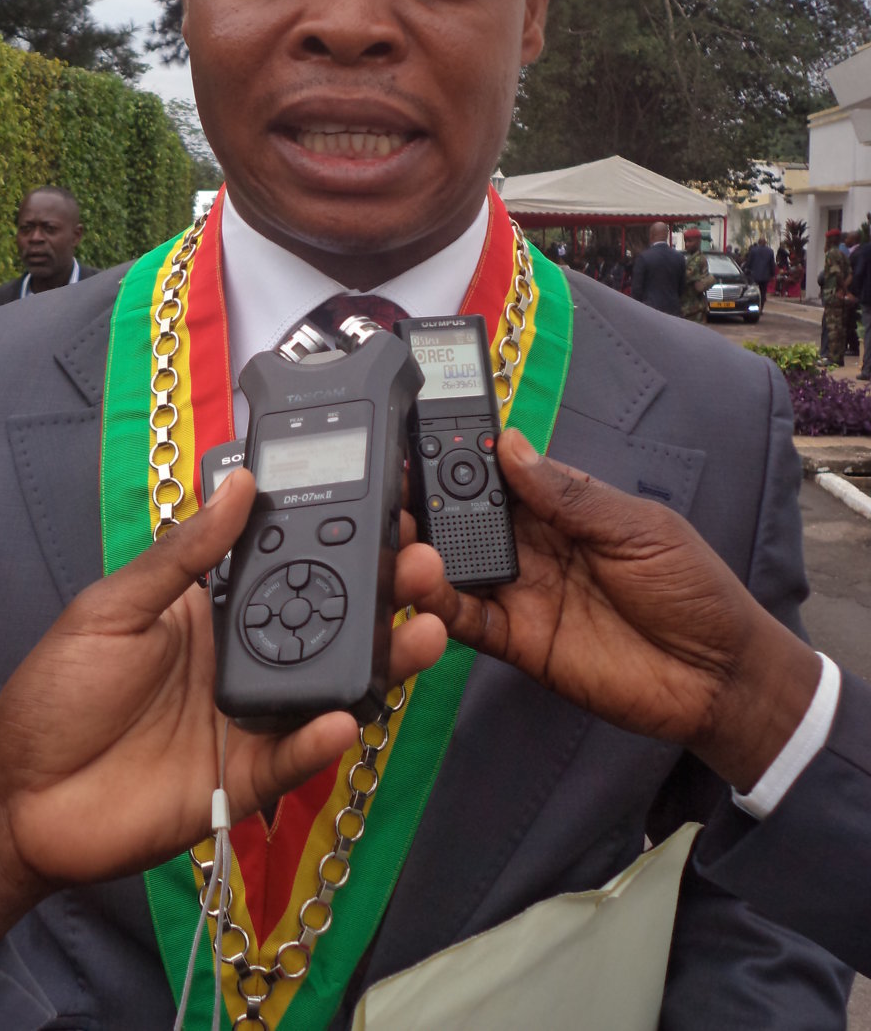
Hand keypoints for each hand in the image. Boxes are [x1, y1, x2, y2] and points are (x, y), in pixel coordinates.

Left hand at [0, 470, 446, 953]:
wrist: (19, 797)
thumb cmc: (57, 691)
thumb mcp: (113, 606)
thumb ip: (183, 555)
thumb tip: (238, 486)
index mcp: (212, 610)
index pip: (288, 568)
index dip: (336, 543)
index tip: (385, 512)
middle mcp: (242, 659)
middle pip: (326, 625)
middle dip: (382, 596)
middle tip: (423, 566)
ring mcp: (249, 719)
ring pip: (329, 688)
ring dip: (380, 663)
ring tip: (422, 634)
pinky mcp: (244, 779)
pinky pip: (294, 758)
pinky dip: (321, 740)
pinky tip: (346, 718)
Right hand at [406, 430, 819, 791]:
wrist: (718, 678)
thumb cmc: (694, 591)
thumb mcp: (639, 528)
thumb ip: (571, 494)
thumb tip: (512, 447)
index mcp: (566, 509)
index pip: (505, 476)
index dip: (470, 458)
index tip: (432, 438)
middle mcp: (536, 548)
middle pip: (470, 518)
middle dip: (434, 499)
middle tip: (400, 486)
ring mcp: (523, 594)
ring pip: (457, 566)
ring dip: (426, 550)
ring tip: (398, 532)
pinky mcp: (518, 642)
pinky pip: (467, 620)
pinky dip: (438, 605)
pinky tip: (421, 588)